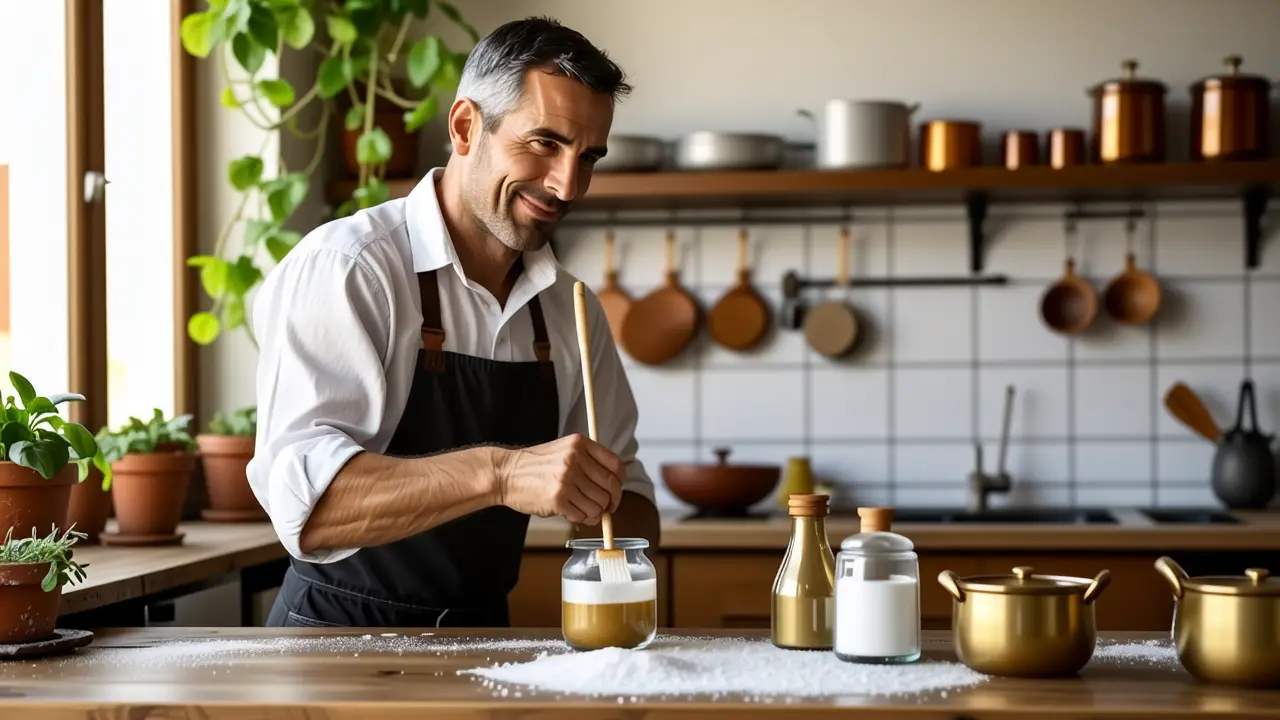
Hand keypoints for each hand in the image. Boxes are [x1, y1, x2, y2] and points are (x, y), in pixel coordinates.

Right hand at [495, 434, 623, 523]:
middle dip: (612, 502)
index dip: (620, 481)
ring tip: (582, 510)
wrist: (505, 474)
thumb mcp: (563, 450)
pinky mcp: (558, 499)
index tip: (616, 489)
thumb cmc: (534, 466)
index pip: (615, 464)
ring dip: (594, 512)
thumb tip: (613, 486)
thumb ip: (587, 461)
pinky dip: (581, 519)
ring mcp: (566, 479)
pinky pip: (582, 515)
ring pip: (598, 504)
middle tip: (606, 508)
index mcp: (580, 444)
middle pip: (610, 487)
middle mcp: (575, 459)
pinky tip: (571, 513)